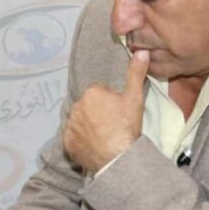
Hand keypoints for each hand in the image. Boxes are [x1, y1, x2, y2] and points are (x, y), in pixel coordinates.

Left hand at [63, 50, 149, 172]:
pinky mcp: (67, 143)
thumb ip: (136, 72)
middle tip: (113, 125)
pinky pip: (73, 138)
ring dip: (89, 127)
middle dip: (98, 113)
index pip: (100, 93)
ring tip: (104, 137)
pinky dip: (81, 142)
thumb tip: (141, 51)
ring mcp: (70, 126)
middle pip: (89, 107)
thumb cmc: (127, 126)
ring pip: (80, 122)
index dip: (111, 102)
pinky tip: (94, 146)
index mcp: (91, 92)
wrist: (118, 158)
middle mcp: (76, 106)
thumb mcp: (135, 98)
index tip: (119, 113)